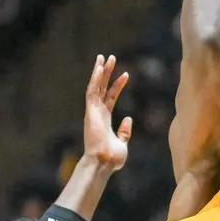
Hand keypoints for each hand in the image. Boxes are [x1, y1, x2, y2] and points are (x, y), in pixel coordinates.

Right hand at [83, 55, 131, 171]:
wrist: (103, 163)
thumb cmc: (111, 158)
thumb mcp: (122, 143)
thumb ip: (125, 132)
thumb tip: (128, 119)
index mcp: (104, 119)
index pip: (111, 98)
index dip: (117, 85)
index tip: (126, 74)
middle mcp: (97, 113)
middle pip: (102, 88)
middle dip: (106, 73)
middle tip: (110, 58)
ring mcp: (93, 111)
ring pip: (96, 86)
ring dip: (100, 72)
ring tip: (104, 57)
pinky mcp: (90, 111)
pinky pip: (92, 91)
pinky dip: (95, 79)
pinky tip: (99, 67)